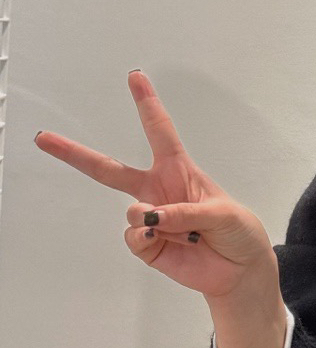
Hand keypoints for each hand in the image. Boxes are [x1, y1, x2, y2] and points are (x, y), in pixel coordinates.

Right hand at [34, 70, 277, 299]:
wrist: (239, 271)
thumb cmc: (237, 232)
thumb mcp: (223, 213)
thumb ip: (188, 212)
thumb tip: (151, 217)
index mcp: (179, 171)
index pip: (160, 132)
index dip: (147, 104)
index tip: (135, 77)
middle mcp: (158, 191)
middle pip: (109, 169)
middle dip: (76, 154)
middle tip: (44, 139)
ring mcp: (150, 218)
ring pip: (132, 211)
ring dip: (155, 219)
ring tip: (185, 231)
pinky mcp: (147, 244)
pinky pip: (135, 237)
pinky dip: (148, 238)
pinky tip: (167, 241)